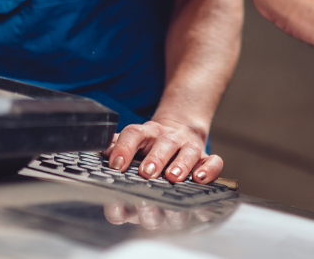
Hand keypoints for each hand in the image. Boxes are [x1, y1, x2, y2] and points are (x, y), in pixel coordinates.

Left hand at [106, 117, 223, 182]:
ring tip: (173, 177)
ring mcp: (189, 148)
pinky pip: (214, 162)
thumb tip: (99, 151)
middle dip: (156, 159)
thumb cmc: (150, 147)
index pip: (134, 134)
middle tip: (147, 173)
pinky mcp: (206, 159)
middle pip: (164, 143)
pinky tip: (200, 179)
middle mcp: (169, 139)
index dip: (124, 148)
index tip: (116, 165)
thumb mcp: (133, 144)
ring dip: (181, 165)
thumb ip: (116, 148)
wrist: (179, 132)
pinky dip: (209, 170)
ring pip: (189, 152)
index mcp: (147, 134)